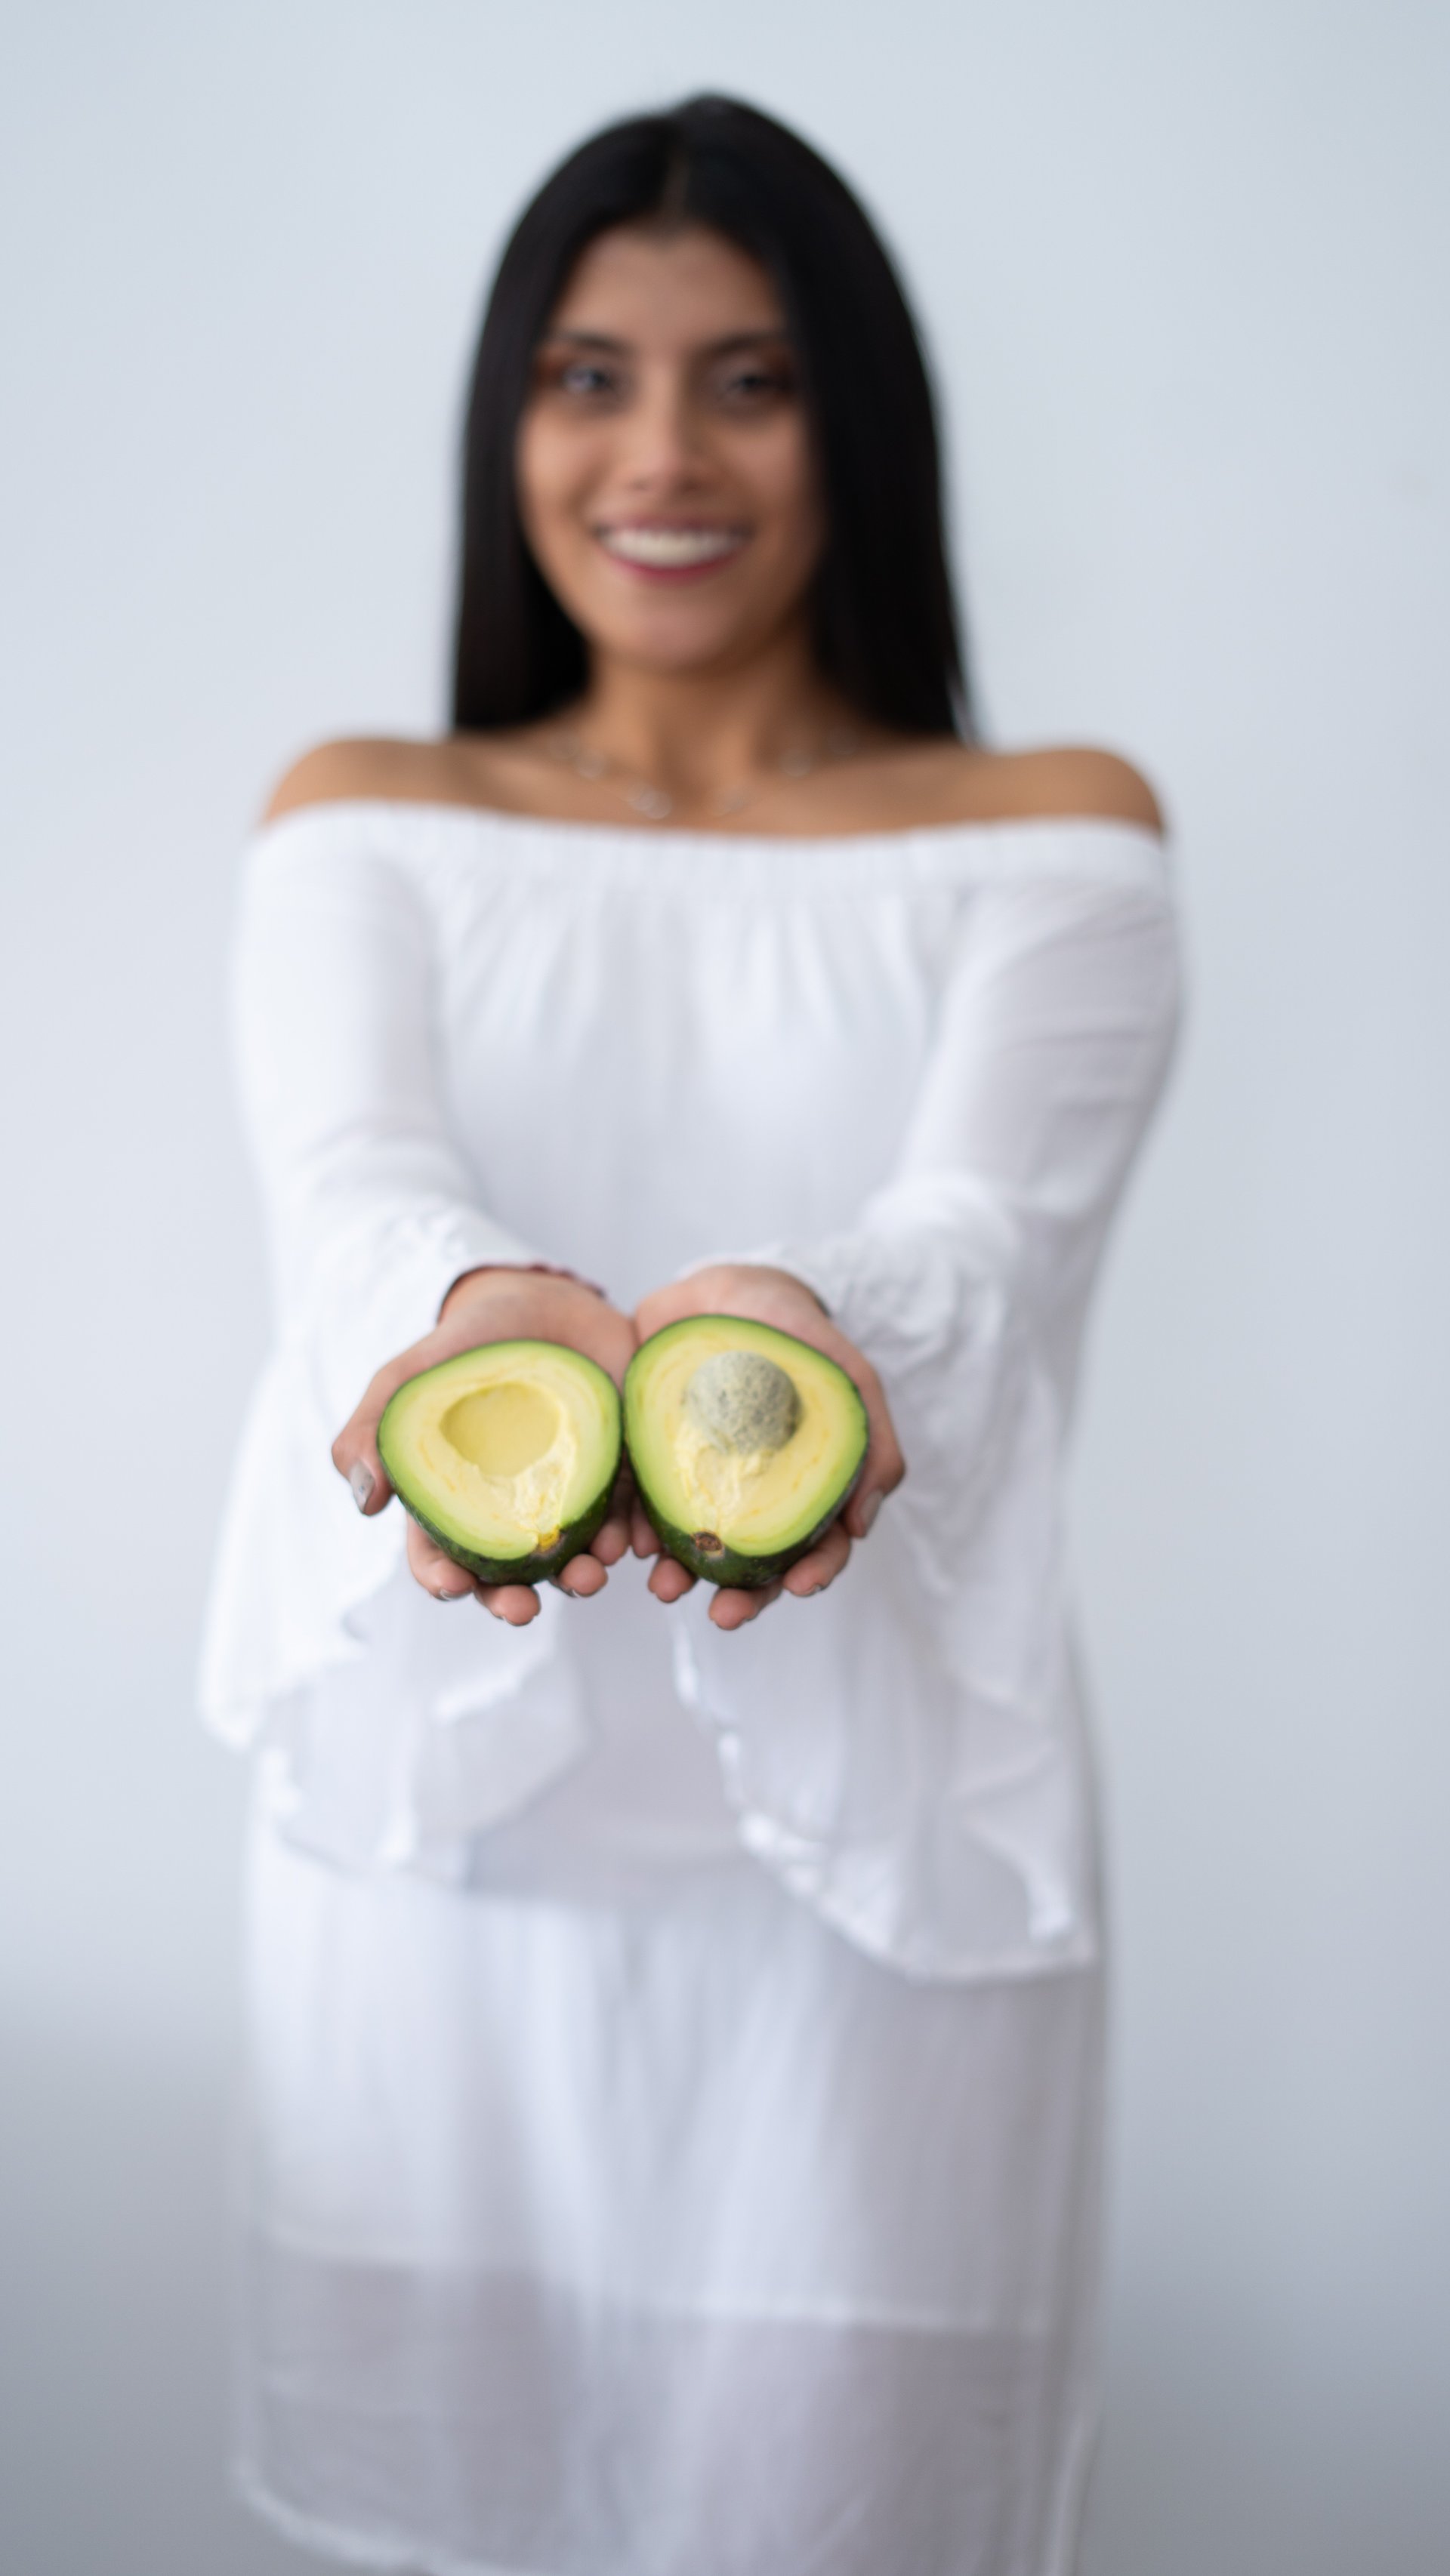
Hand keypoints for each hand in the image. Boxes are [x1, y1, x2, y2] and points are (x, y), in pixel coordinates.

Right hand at [331, 1268, 636, 1625]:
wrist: (543, 1301)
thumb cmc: (466, 1346)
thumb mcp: (408, 1378)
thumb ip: (374, 1430)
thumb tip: (363, 1502)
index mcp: (459, 1502)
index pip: (441, 1557)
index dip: (443, 1580)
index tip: (454, 1588)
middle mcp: (516, 1512)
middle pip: (509, 1573)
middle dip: (514, 1599)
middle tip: (524, 1609)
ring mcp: (571, 1496)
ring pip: (576, 1554)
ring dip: (583, 1575)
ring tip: (592, 1573)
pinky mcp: (621, 1472)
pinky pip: (633, 1515)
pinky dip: (638, 1536)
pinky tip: (640, 1542)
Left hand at [630, 1263, 904, 1630]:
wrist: (724, 1288)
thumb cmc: (796, 1335)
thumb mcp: (848, 1378)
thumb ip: (869, 1443)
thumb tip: (860, 1525)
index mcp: (800, 1489)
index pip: (816, 1546)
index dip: (813, 1572)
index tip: (799, 1586)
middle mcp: (748, 1497)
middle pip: (751, 1564)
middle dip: (741, 1598)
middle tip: (723, 1614)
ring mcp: (695, 1484)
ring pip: (691, 1548)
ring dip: (680, 1576)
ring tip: (664, 1586)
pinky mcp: (645, 1464)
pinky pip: (636, 1509)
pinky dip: (632, 1530)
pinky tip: (627, 1542)